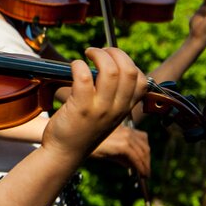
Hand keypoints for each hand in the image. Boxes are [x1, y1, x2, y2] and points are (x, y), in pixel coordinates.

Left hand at [42, 47, 147, 162]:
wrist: (64, 153)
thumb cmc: (81, 129)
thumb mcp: (107, 115)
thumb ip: (113, 96)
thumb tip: (108, 66)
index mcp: (124, 109)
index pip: (142, 81)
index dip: (129, 63)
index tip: (113, 59)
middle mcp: (116, 109)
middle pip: (129, 71)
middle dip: (115, 53)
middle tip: (98, 52)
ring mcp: (100, 109)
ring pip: (110, 71)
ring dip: (98, 55)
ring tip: (87, 54)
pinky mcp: (81, 108)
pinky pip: (85, 77)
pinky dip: (79, 65)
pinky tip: (74, 66)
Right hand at [90, 122, 150, 176]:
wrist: (79, 143)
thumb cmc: (90, 146)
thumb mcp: (108, 149)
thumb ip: (121, 156)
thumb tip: (131, 165)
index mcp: (123, 128)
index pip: (142, 138)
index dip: (145, 151)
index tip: (145, 160)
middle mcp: (127, 130)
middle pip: (144, 146)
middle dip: (147, 159)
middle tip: (146, 170)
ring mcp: (126, 137)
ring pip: (142, 153)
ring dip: (145, 165)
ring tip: (144, 175)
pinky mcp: (123, 145)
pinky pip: (136, 158)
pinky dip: (141, 167)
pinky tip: (141, 174)